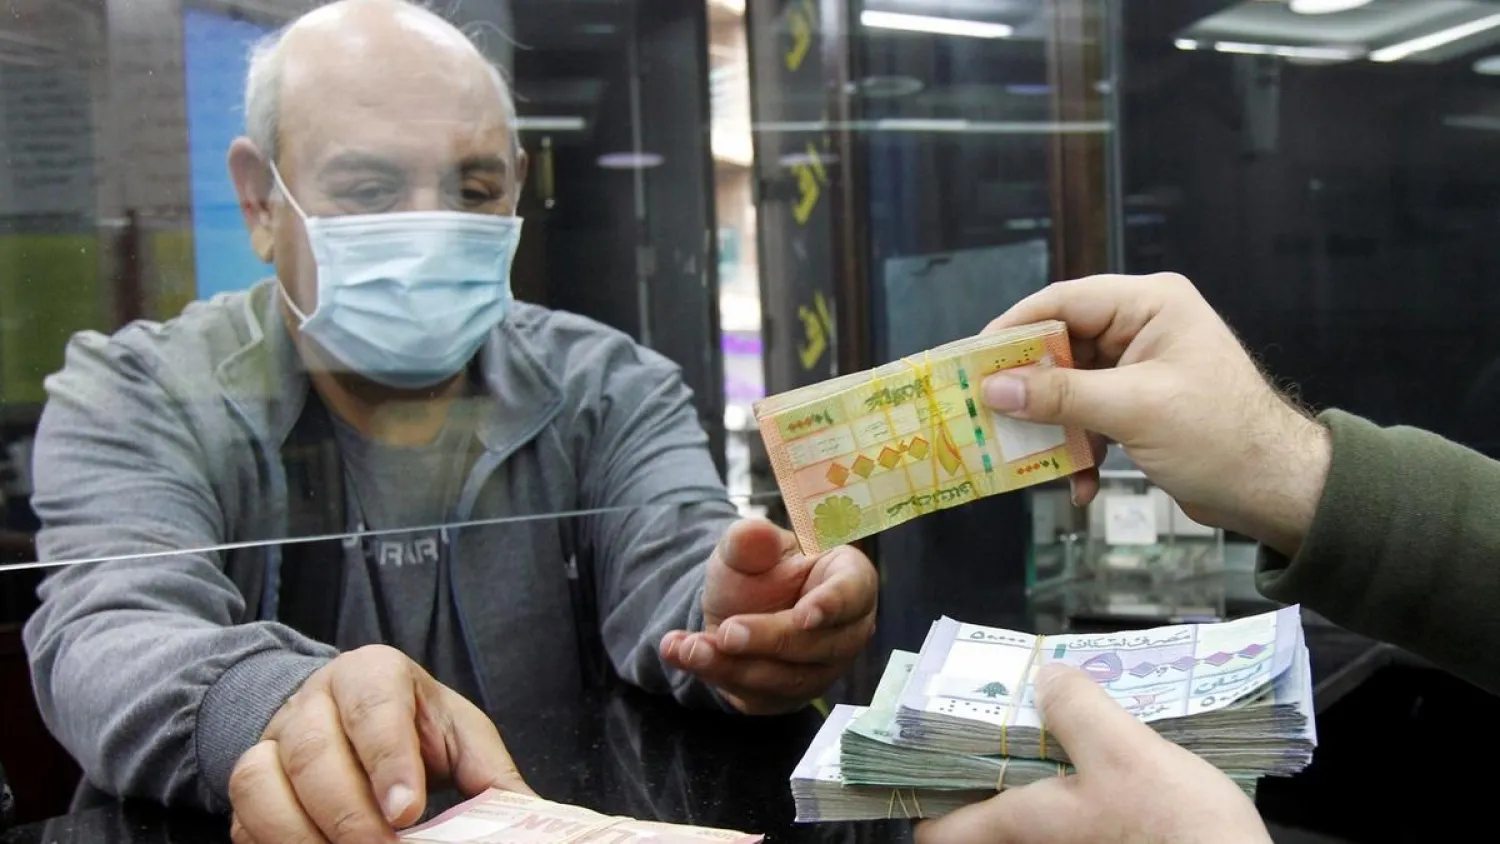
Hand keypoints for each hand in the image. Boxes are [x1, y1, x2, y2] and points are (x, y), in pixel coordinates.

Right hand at [227, 645, 531, 843]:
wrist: (345, 711)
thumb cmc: (413, 725)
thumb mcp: (460, 737)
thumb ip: (492, 776)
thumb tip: (535, 822)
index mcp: (373, 675)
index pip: (374, 706)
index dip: (387, 760)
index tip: (407, 811)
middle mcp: (315, 700)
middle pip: (313, 753)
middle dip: (349, 815)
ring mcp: (273, 739)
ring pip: (260, 783)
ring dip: (301, 835)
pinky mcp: (251, 781)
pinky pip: (243, 817)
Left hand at [659, 518, 877, 714]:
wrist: (734, 608)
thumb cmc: (757, 571)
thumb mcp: (745, 549)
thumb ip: (749, 541)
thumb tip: (754, 533)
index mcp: (849, 579)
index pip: (854, 592)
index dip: (833, 604)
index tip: (805, 615)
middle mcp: (846, 631)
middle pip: (817, 645)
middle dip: (768, 640)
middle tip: (726, 631)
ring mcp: (821, 670)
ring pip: (785, 678)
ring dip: (733, 665)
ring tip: (689, 646)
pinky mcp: (787, 696)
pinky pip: (755, 694)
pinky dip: (714, 674)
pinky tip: (679, 653)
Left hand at [915, 663, 1270, 843]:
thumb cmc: (1174, 826)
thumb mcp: (1123, 751)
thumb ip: (1077, 709)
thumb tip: (1047, 676)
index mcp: (1025, 823)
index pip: (939, 828)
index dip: (926, 790)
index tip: (929, 745)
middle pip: (989, 807)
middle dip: (994, 759)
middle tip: (1011, 708)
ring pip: (1036, 804)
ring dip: (1043, 764)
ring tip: (1065, 714)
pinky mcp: (1115, 841)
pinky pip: (1078, 811)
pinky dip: (1081, 779)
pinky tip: (1111, 747)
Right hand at [982, 273, 1330, 555]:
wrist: (1278, 490)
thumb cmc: (1218, 437)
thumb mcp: (1132, 411)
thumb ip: (1059, 396)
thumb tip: (993, 389)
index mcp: (1149, 305)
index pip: (1064, 301)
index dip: (1014, 329)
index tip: (972, 360)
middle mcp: (1143, 326)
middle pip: (1062, 345)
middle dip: (1029, 386)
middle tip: (985, 412)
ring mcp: (1141, 367)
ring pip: (1071, 386)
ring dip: (1054, 426)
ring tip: (1027, 457)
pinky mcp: (1141, 404)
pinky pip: (1091, 416)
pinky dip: (1080, 448)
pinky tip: (1078, 483)